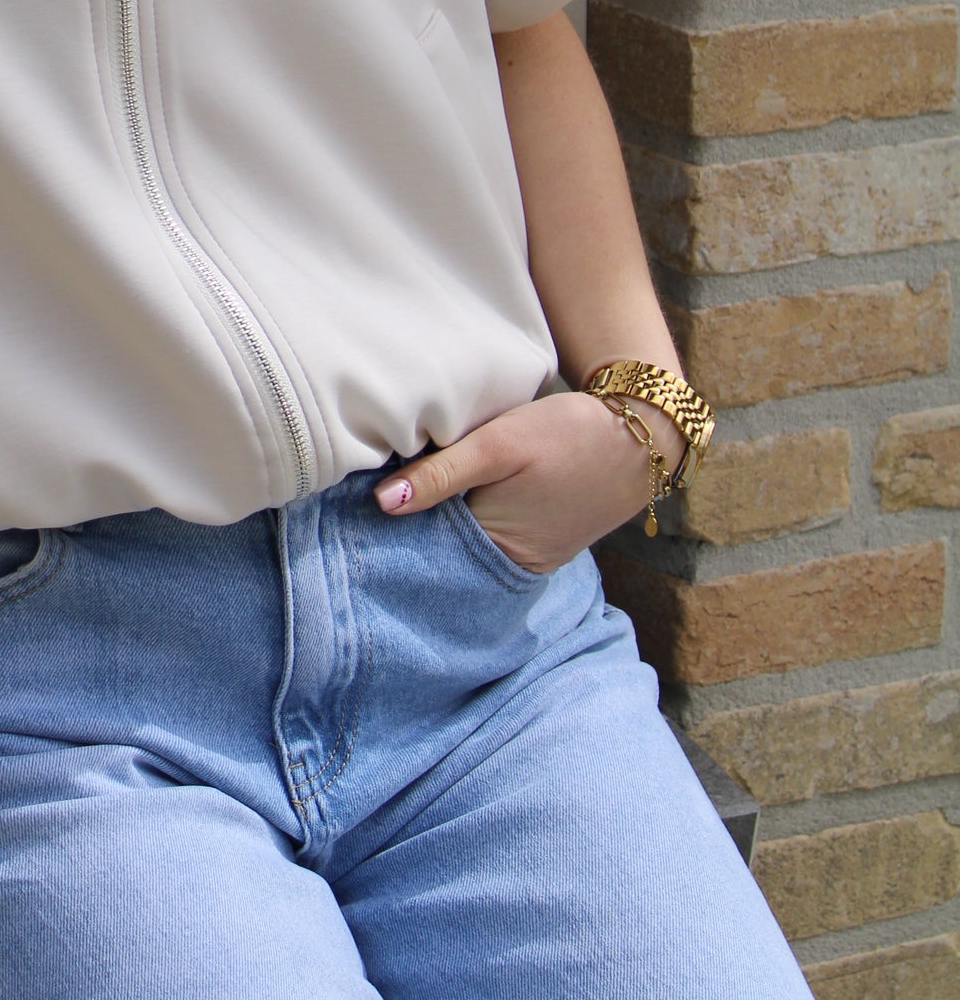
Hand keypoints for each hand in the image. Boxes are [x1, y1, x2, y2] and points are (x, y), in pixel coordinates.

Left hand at [372, 389, 686, 573]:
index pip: (426, 551)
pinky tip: (452, 493)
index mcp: (498, 551)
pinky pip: (492, 534)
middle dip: (414, 528)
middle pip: (445, 551)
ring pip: (467, 542)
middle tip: (369, 496)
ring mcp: (530, 555)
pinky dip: (470, 516)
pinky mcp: (542, 539)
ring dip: (442, 520)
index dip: (393, 532)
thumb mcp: (498, 445)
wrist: (642, 435)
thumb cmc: (568, 434)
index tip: (356, 510)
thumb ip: (441, 475)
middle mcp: (513, 565)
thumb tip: (382, 504)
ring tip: (404, 491)